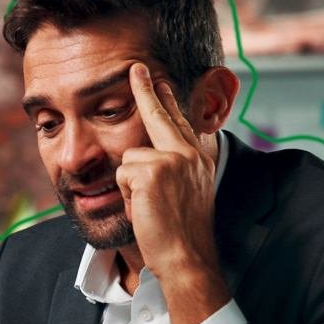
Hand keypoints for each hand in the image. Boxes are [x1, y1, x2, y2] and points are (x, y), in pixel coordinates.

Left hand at [117, 63, 229, 323]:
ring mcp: (174, 158)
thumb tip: (150, 156)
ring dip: (131, 188)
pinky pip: (123, 175)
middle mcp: (191, 153)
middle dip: (146, 90)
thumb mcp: (185, 196)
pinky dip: (128, 196)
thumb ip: (175, 171)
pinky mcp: (154, 169)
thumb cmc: (182, 234)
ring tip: (149, 208)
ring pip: (129, 160)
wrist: (187, 256)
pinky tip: (145, 210)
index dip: (168, 100)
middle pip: (159, 116)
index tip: (161, 79)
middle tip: (136, 68)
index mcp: (199, 158)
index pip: (181, 122)